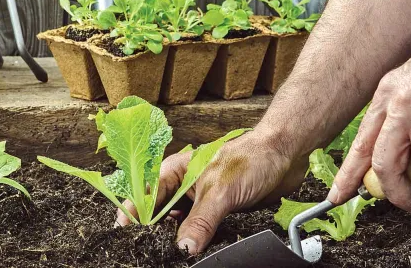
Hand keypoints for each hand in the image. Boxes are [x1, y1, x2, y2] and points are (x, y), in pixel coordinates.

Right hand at [115, 133, 307, 254]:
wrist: (286, 155)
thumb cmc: (251, 158)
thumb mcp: (220, 192)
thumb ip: (200, 222)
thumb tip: (183, 248)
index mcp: (176, 171)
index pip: (145, 196)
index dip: (133, 215)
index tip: (124, 235)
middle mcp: (185, 186)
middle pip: (160, 214)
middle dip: (155, 232)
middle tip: (150, 250)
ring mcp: (201, 200)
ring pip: (180, 225)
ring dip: (177, 239)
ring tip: (170, 254)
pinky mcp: (219, 213)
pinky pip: (201, 232)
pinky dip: (198, 242)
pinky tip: (196, 252)